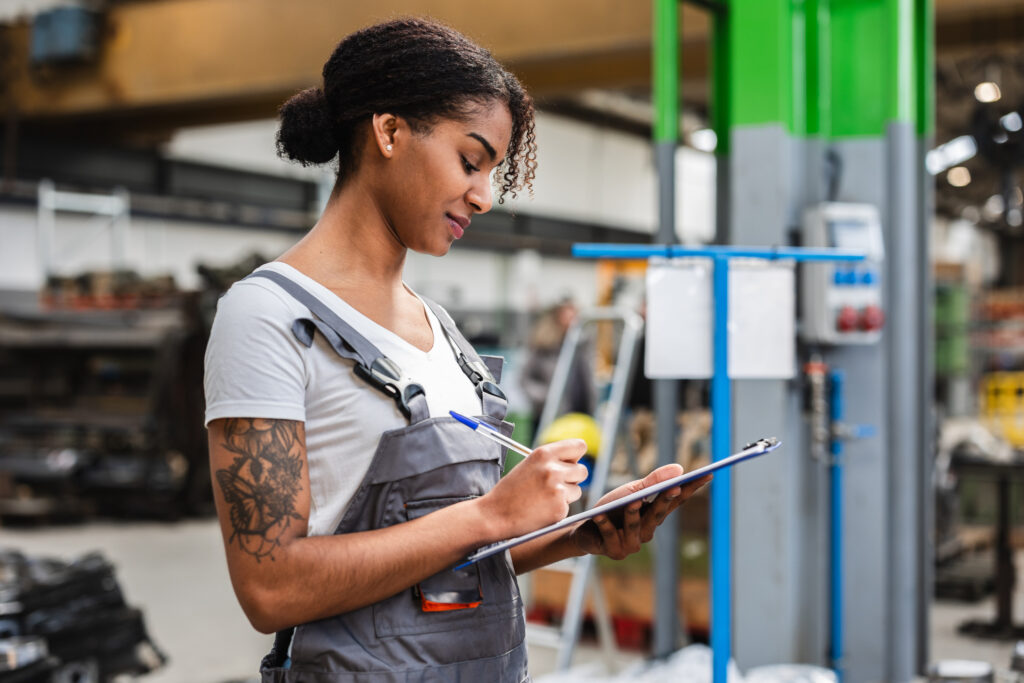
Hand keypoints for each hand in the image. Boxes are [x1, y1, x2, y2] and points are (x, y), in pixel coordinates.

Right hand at [478, 438, 588, 538]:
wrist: (495, 514)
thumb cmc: (511, 490)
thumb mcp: (529, 465)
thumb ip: (551, 460)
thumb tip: (575, 460)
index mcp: (544, 454)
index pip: (579, 446)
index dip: (575, 456)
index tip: (570, 463)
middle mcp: (552, 469)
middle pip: (582, 470)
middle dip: (573, 478)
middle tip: (554, 485)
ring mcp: (557, 490)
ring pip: (577, 490)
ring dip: (566, 495)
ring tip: (543, 498)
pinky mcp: (559, 509)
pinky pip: (568, 506)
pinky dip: (557, 509)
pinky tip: (541, 510)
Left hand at [569, 464, 710, 559]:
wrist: (585, 531)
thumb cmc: (611, 509)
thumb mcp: (631, 491)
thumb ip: (653, 482)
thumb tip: (679, 469)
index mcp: (655, 514)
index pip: (677, 500)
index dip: (693, 488)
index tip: (708, 473)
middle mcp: (648, 531)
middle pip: (659, 514)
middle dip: (666, 500)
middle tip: (675, 486)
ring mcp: (631, 543)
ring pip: (635, 525)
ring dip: (634, 513)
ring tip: (633, 501)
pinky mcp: (613, 550)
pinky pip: (610, 534)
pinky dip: (604, 524)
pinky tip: (599, 516)